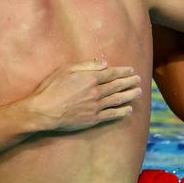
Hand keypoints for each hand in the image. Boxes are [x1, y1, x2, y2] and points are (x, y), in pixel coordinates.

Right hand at [25, 60, 141, 131]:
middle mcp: (96, 92)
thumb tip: (104, 63)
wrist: (44, 111)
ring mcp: (96, 106)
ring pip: (117, 100)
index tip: (131, 70)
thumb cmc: (51, 88)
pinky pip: (111, 114)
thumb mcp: (66, 70)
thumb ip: (86, 65)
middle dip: (130, 82)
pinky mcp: (93, 119)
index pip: (111, 73)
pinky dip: (121, 112)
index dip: (123, 72)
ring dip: (129, 95)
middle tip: (139, 80)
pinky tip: (128, 110)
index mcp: (90, 78)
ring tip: (138, 92)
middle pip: (117, 86)